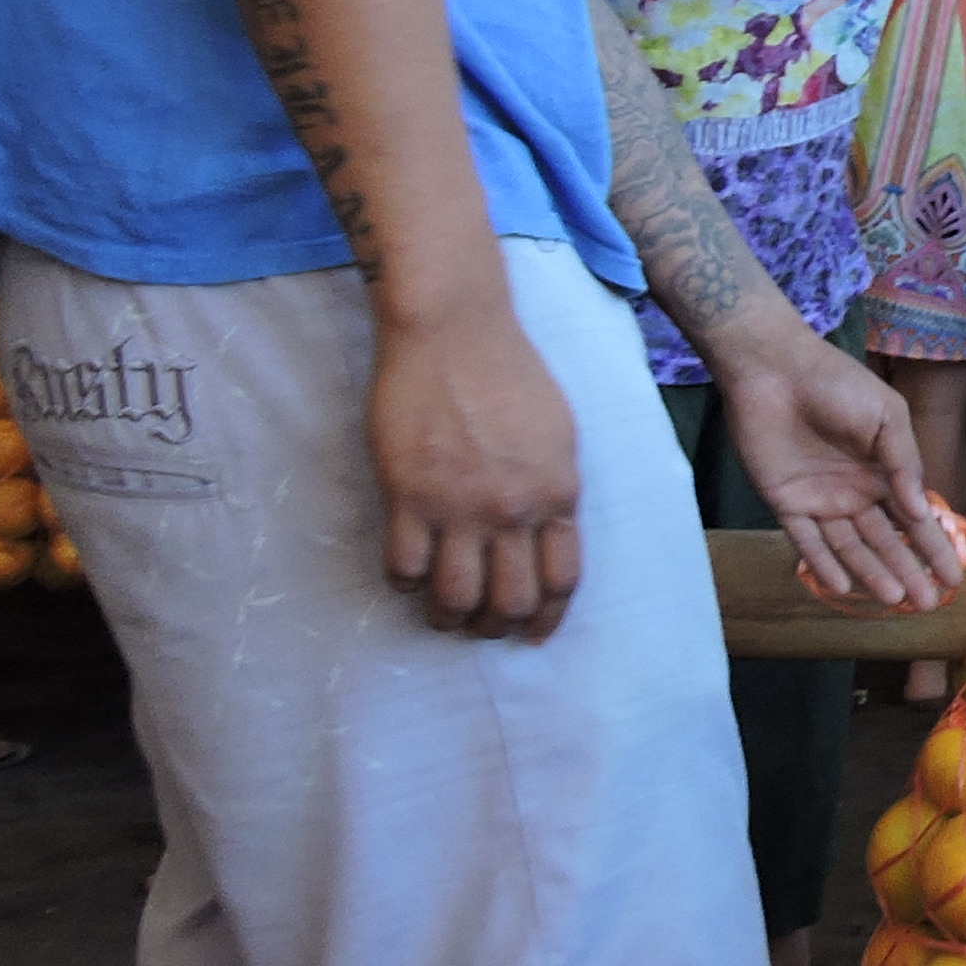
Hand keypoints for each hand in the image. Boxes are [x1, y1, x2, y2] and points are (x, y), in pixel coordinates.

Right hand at [365, 295, 585, 638]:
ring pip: (455, 596)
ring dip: (449, 616)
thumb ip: (556, 489)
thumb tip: (550, 532)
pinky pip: (404, 565)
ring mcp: (458, 505)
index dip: (547, 618)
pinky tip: (407, 576)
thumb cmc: (511, 374)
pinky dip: (404, 583)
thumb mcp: (559, 435)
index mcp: (557, 494)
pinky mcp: (407, 493)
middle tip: (483, 626)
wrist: (454, 331)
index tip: (534, 633)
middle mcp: (511, 509)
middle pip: (510, 600)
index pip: (561, 581)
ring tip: (443, 614)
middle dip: (497, 626)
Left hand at [714, 323, 963, 606]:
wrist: (775, 370)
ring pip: (850, 547)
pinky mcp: (786, 502)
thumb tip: (922, 515)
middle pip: (886, 542)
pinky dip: (822, 564)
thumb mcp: (887, 417)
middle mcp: (857, 492)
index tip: (954, 579)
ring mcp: (822, 500)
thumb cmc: (838, 384)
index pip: (915, 519)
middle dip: (908, 572)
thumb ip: (905, 464)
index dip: (935, 548)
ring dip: (873, 574)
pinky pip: (806, 541)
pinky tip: (844, 588)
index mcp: (886, 470)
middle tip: (928, 605)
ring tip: (896, 601)